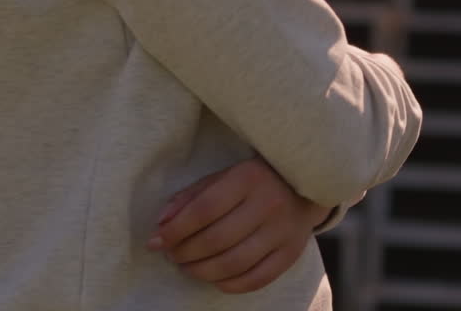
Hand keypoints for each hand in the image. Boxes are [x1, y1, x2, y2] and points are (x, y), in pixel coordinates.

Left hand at [146, 155, 331, 293]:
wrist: (304, 185)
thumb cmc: (254, 180)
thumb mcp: (224, 176)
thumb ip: (192, 196)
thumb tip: (162, 222)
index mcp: (247, 178)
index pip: (204, 209)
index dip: (176, 229)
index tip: (156, 240)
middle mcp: (267, 204)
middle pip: (216, 239)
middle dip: (185, 252)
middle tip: (171, 255)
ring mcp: (281, 232)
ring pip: (234, 263)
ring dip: (202, 271)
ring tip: (187, 267)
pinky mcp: (290, 254)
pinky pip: (255, 279)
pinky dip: (228, 285)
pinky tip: (213, 278)